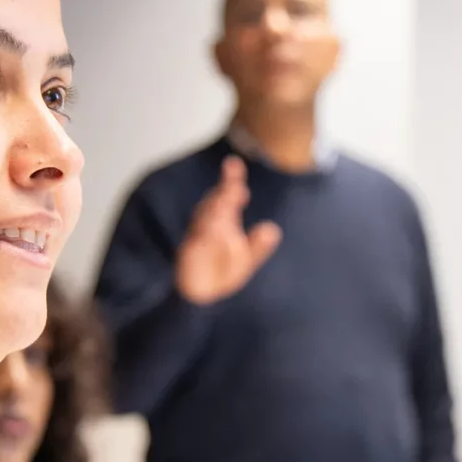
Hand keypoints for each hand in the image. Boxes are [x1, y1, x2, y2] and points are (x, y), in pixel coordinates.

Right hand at [175, 157, 282, 303]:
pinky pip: (198, 241)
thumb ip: (258, 246)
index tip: (234, 164)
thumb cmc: (222, 272)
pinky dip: (207, 235)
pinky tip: (217, 229)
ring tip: (228, 195)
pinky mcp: (189, 252)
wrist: (202, 297)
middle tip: (234, 179)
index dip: (230, 180)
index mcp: (223, 221)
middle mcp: (209, 224)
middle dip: (224, 190)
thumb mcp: (246, 260)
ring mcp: (198, 236)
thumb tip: (272, 230)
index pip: (227, 196)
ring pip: (206, 218)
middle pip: (215, 202)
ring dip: (216, 207)